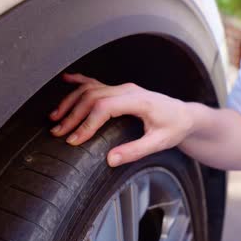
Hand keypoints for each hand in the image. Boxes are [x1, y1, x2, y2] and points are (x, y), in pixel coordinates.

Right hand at [49, 73, 192, 166]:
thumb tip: (110, 160)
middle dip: (72, 115)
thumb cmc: (174, 128)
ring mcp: (123, 87)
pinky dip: (79, 81)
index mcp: (138, 100)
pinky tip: (66, 80)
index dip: (87, 123)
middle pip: (92, 96)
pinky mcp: (121, 89)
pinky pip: (96, 82)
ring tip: (55, 118)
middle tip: (58, 132)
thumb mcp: (158, 143)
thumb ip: (135, 151)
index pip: (104, 107)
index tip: (74, 139)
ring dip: (71, 102)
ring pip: (90, 89)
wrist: (185, 116)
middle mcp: (128, 90)